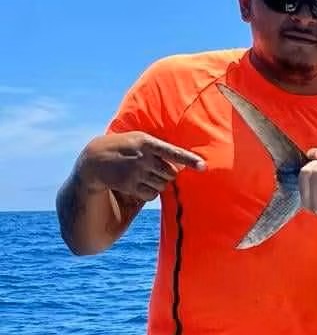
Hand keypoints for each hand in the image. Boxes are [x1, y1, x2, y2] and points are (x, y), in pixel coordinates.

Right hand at [76, 132, 205, 200]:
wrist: (95, 160)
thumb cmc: (125, 147)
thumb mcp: (139, 139)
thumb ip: (160, 148)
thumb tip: (182, 164)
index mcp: (147, 142)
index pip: (173, 151)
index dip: (189, 159)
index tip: (204, 166)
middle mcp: (142, 157)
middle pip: (172, 173)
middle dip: (169, 173)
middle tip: (155, 168)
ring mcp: (135, 173)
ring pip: (163, 185)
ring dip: (159, 182)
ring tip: (143, 174)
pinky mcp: (130, 186)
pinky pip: (152, 195)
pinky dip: (150, 192)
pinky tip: (138, 184)